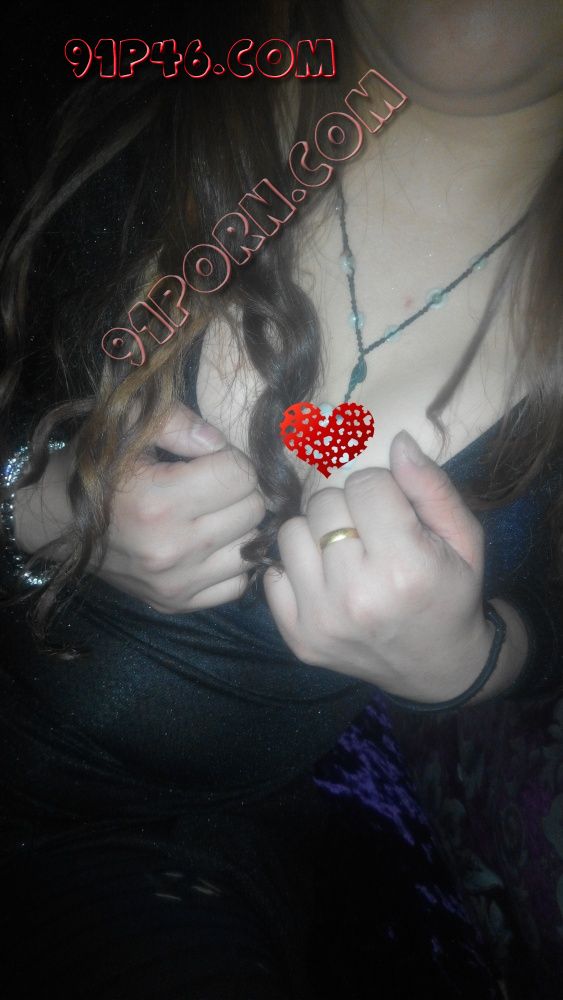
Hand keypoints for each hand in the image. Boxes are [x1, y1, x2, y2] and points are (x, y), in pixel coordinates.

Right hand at [97, 404, 265, 611]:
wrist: (55, 521)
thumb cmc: (94, 468)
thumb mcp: (126, 426)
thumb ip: (179, 422)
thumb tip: (221, 444)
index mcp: (157, 501)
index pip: (240, 474)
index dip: (230, 458)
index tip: (208, 459)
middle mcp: (169, 549)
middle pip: (253, 509)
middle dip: (239, 489)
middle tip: (211, 484)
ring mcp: (174, 583)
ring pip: (252, 547)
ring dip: (239, 526)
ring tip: (211, 512)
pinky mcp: (176, 604)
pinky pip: (238, 583)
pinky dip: (232, 562)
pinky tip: (209, 543)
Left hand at [264, 430, 492, 700]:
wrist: (437, 666)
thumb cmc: (451, 592)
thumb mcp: (463, 537)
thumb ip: (431, 487)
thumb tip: (397, 441)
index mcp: (405, 567)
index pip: (366, 483)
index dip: (381, 489)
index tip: (392, 512)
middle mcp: (357, 595)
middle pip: (324, 503)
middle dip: (347, 508)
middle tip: (369, 534)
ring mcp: (321, 620)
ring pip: (291, 532)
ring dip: (315, 535)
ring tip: (344, 555)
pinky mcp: (297, 637)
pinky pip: (272, 572)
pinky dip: (295, 569)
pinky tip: (325, 581)